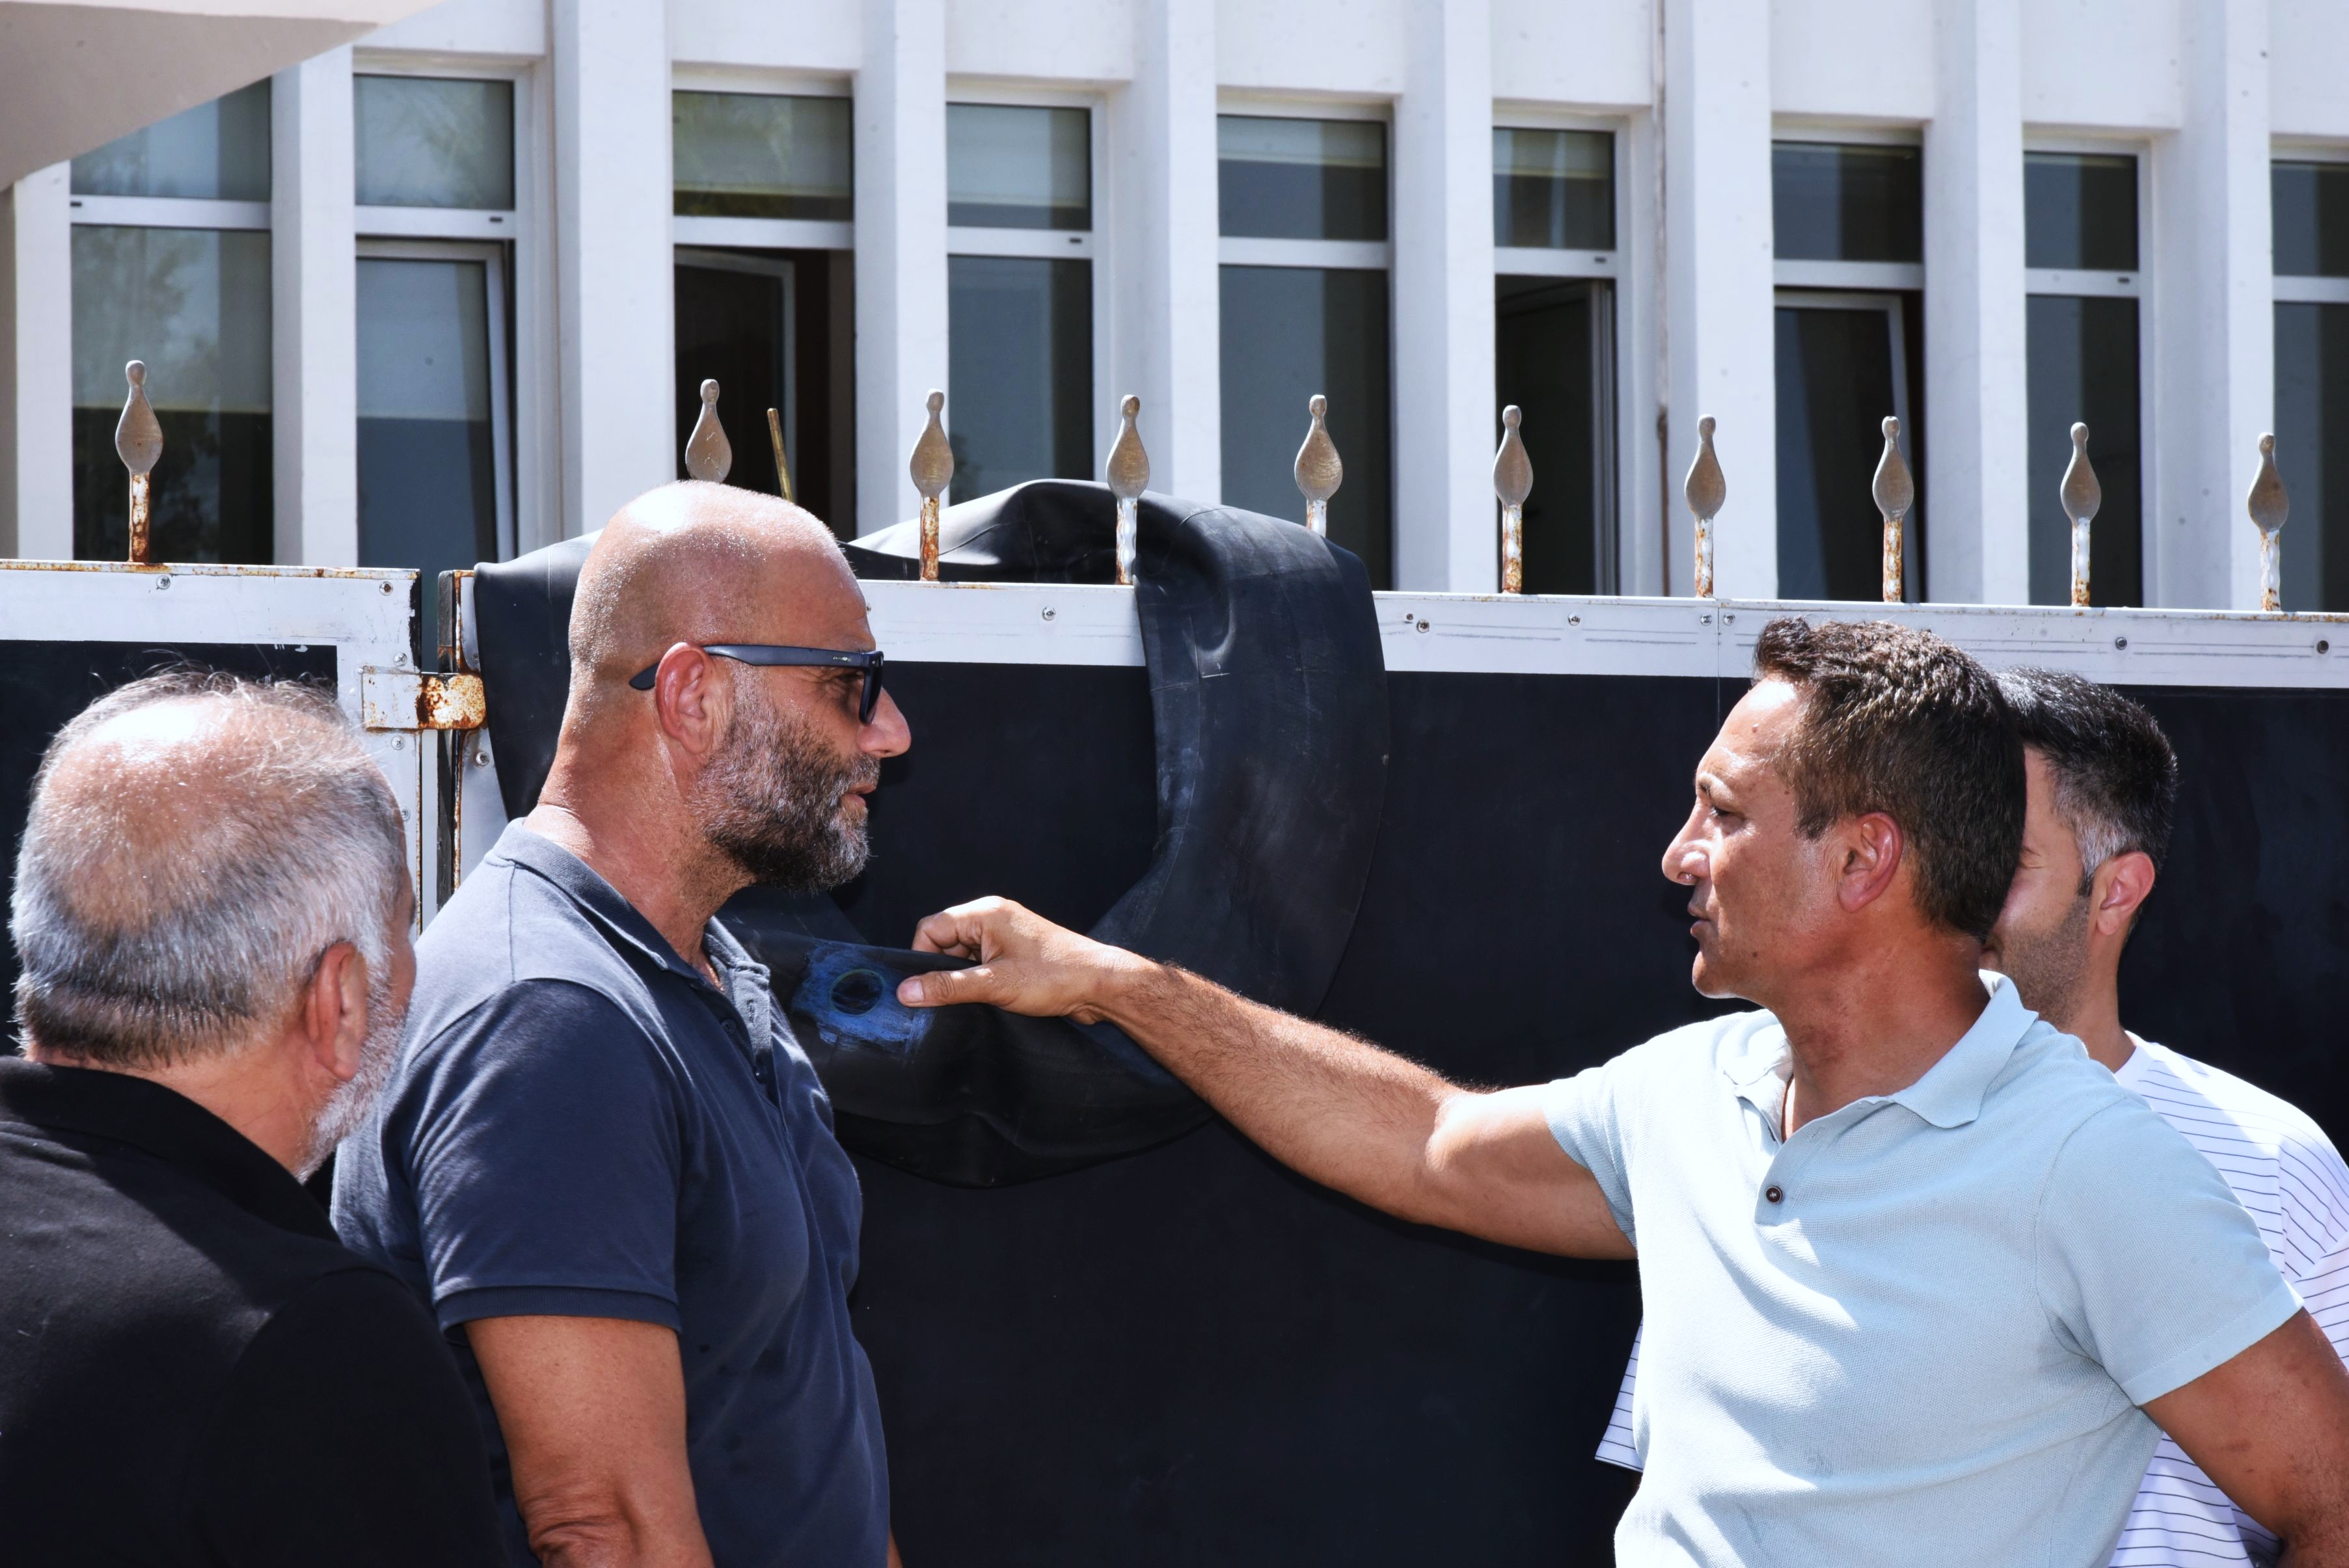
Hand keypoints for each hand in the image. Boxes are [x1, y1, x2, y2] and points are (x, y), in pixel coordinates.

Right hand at [898, 897, 1150, 1023]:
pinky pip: (982, 963)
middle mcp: (993, 917)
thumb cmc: (1055, 977)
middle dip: (944, 971)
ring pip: (963, 955)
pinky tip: (991, 998)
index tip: (927, 988)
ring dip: (964, 978)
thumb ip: (948, 987)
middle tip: (957, 997)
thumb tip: (906, 991)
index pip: (931, 928)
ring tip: (982, 997)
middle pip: (945, 941)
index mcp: (985, 913)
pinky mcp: (1015, 953)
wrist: (1102, 985)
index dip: (922, 958)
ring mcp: (1006, 935)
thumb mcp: (995, 985)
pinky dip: (979, 980)